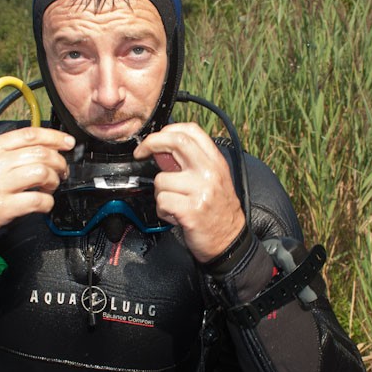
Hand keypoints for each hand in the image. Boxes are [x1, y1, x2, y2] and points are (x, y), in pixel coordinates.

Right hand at [0, 127, 74, 243]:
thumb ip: (5, 152)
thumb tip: (38, 148)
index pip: (30, 134)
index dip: (55, 137)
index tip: (68, 142)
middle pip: (41, 153)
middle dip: (59, 162)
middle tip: (61, 171)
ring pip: (42, 173)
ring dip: (53, 181)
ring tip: (49, 188)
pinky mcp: (2, 207)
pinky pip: (37, 200)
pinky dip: (47, 203)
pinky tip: (43, 204)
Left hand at [134, 123, 245, 262]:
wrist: (230, 241)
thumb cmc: (218, 211)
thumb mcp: (213, 179)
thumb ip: (192, 163)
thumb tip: (161, 151)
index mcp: (215, 162)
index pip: (191, 131)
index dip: (167, 130)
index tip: (154, 140)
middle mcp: (210, 172)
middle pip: (176, 142)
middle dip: (152, 143)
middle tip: (141, 153)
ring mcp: (201, 190)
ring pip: (161, 180)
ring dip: (160, 194)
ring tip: (175, 203)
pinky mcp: (191, 210)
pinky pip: (162, 201)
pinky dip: (163, 210)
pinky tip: (175, 215)